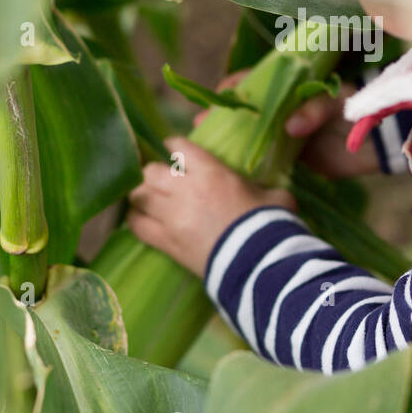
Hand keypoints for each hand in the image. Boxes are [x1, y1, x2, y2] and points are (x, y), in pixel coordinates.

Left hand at [127, 138, 295, 277]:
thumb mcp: (275, 196)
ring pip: (138, 195)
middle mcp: (185, 190)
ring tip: (149, 198)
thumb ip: (261, 186)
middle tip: (161, 179)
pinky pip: (136, 225)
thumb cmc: (271, 226)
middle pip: (150, 170)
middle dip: (154, 172)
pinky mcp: (166, 243)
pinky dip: (136, 219)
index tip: (174, 151)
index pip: (177, 146)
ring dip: (142, 194)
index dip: (173, 146)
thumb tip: (265, 188)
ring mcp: (171, 217)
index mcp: (212, 173)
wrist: (261, 266)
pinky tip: (142, 217)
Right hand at [207, 73, 379, 179]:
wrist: (375, 144)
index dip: (232, 88)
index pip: (252, 82)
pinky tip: (229, 169)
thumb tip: (289, 127)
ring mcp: (282, 133)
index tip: (218, 99)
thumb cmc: (354, 111)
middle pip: (243, 110)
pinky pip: (263, 157)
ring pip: (249, 134)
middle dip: (220, 117)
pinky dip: (248, 161)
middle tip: (203, 128)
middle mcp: (280, 109)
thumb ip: (313, 109)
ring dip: (229, 141)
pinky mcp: (289, 157)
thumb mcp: (334, 102)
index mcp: (288, 88)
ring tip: (207, 151)